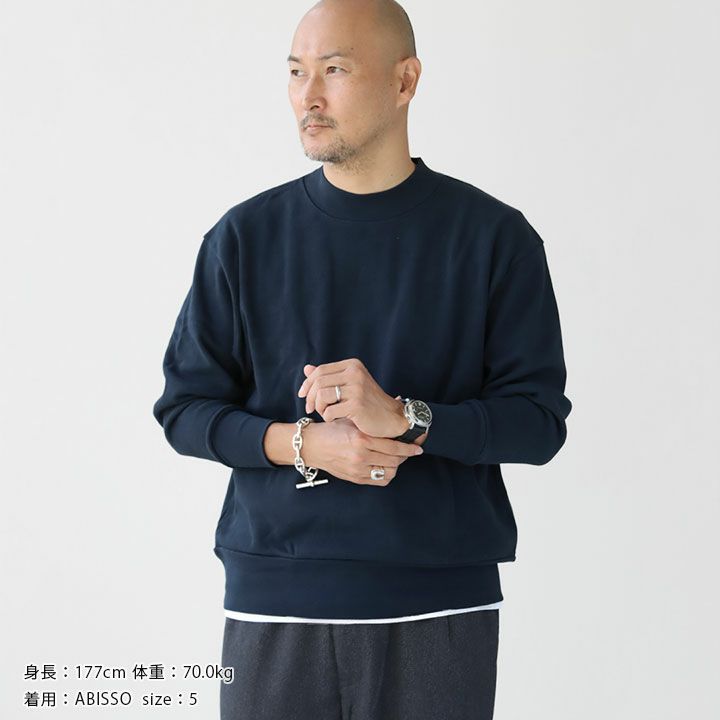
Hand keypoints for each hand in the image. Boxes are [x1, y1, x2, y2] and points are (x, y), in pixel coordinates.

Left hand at [297, 358, 406, 437]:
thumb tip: (306, 368)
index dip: (307, 383)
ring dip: (319, 408)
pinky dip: (328, 418)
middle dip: (310, 397)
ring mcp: (357, 388)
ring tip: (326, 414)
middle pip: (318, 382)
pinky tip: (335, 419)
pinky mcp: (357, 405)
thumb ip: (329, 377)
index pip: (320, 370)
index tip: (303, 395)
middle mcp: (355, 373)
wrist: (393, 418)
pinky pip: (329, 411)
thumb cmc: (369, 403)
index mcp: (353, 365)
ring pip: (321, 396)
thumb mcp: (350, 385)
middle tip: (310, 409)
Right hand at [304, 417, 422, 485]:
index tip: (417, 447)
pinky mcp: (354, 478)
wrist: (311, 445)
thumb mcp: (352, 420)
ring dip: (395, 466)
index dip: (408, 448)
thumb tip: (398, 402)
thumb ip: (373, 420)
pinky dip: (385, 474)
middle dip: (404, 456)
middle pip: (394, 461)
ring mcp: (357, 469)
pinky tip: (385, 466)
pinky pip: (378, 481)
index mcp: (361, 439)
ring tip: (396, 458)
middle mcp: (360, 456)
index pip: (393, 447)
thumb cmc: (332, 429)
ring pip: (388, 473)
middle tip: (408, 451)